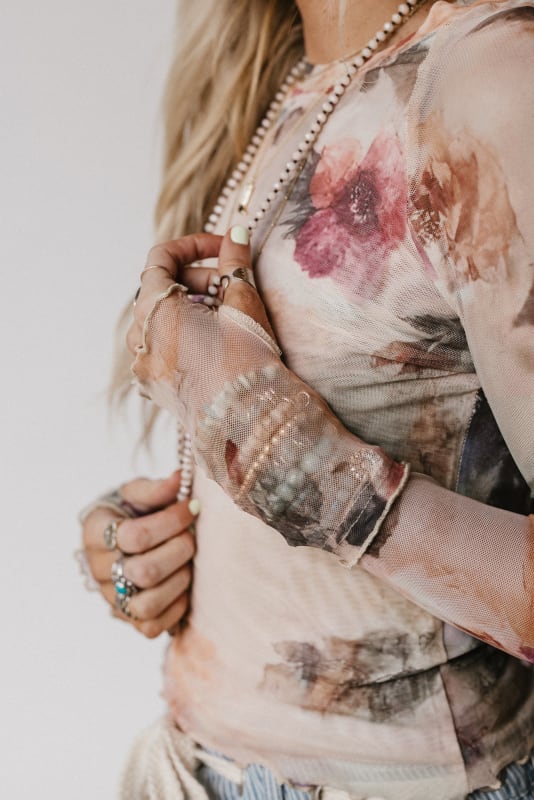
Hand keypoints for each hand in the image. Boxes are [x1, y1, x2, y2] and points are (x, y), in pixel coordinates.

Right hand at [81, 471, 196, 637]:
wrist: (118, 539)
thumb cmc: (130, 513)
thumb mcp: (136, 493)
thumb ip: (155, 489)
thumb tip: (182, 478)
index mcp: (95, 532)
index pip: (134, 536)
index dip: (171, 521)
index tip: (193, 507)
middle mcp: (97, 569)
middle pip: (143, 572)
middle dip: (179, 550)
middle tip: (192, 534)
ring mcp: (110, 598)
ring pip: (147, 604)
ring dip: (180, 579)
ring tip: (189, 560)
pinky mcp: (127, 619)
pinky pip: (152, 626)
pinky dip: (176, 606)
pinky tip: (182, 582)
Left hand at [128, 226, 406, 567]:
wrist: (251, 426)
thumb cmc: (247, 363)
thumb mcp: (244, 304)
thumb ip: (235, 263)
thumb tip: (236, 234)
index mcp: (155, 313)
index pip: (160, 258)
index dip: (193, 245)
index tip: (225, 247)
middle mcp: (141, 340)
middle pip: (160, 290)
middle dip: (199, 279)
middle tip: (236, 283)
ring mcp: (145, 368)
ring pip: (163, 321)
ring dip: (194, 308)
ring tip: (232, 316)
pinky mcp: (157, 388)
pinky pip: (164, 348)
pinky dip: (186, 335)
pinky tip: (220, 343)